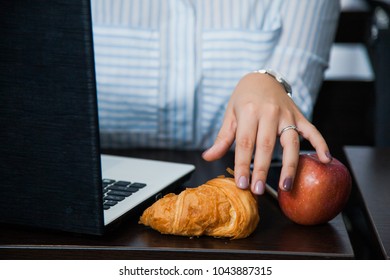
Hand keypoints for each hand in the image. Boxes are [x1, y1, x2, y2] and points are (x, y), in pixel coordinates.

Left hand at [202, 72, 331, 194]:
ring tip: (286, 186)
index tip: (241, 184)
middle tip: (257, 190)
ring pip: (290, 142)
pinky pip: (312, 131)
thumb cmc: (243, 99)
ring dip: (289, 166)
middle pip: (266, 145)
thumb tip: (207, 157)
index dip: (242, 165)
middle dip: (261, 170)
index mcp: (249, 112)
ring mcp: (287, 115)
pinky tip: (325, 160)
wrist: (262, 78)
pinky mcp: (300, 116)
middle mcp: (269, 113)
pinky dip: (321, 144)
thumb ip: (222, 138)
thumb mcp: (230, 115)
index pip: (245, 143)